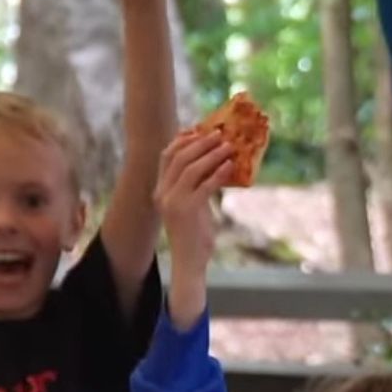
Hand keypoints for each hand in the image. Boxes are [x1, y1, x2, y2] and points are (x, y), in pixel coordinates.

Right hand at [155, 132, 232, 330]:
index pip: (167, 157)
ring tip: (229, 146)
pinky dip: (218, 173)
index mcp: (161, 190)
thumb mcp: (193, 205)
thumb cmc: (194, 234)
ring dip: (211, 154)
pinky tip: (230, 166)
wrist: (190, 261)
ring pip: (191, 168)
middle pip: (178, 157)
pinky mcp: (187, 211)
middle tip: (219, 134)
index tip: (198, 130)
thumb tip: (215, 163)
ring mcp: (173, 202)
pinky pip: (204, 186)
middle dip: (200, 143)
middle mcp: (163, 193)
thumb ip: (197, 186)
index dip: (182, 140)